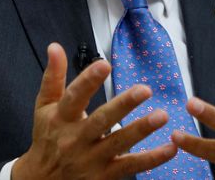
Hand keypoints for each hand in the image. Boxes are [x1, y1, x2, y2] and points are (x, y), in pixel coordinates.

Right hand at [12, 43, 177, 179]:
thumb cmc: (47, 137)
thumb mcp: (44, 106)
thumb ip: (53, 77)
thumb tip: (55, 47)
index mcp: (61, 118)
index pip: (74, 97)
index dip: (89, 80)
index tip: (104, 64)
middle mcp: (76, 139)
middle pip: (101, 120)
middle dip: (123, 105)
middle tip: (144, 89)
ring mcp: (91, 159)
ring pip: (119, 143)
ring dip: (141, 129)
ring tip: (162, 116)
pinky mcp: (105, 175)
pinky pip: (130, 166)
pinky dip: (151, 159)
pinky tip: (170, 148)